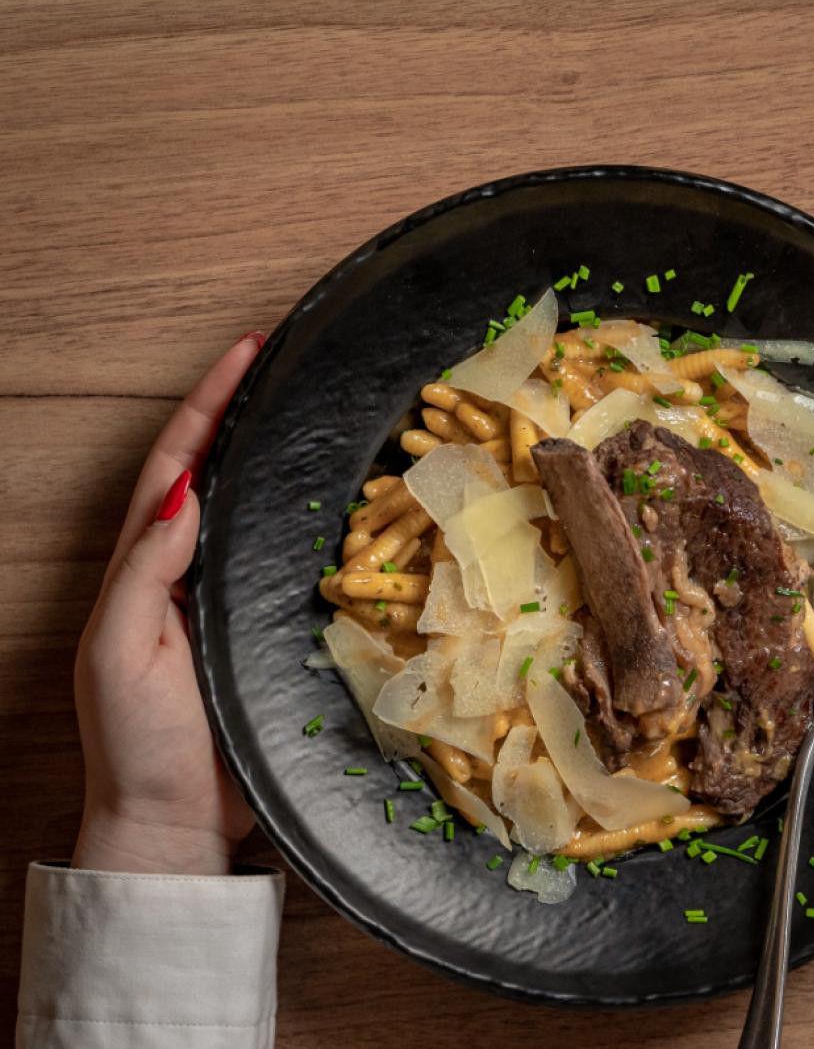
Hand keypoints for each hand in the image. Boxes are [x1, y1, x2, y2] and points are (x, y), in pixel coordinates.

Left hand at [73, 333, 264, 873]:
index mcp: (143, 566)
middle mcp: (184, 571)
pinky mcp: (261, 629)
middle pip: (211, 471)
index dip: (205, 405)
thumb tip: (186, 489)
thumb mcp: (118, 651)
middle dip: (237, 410)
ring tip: (307, 409)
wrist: (174, 821)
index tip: (245, 352)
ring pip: (249, 510)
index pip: (174, 464)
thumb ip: (146, 572)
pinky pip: (285, 560)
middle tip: (280, 361)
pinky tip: (335, 500)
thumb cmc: (136, 741)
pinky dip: (303, 519)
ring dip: (270, 456)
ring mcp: (224, 599)